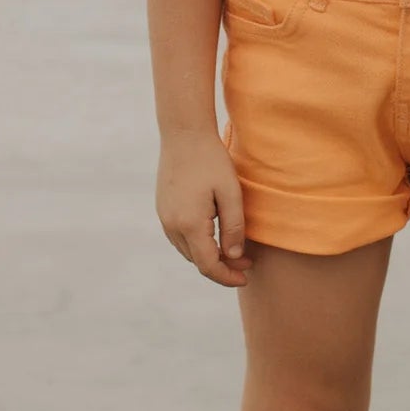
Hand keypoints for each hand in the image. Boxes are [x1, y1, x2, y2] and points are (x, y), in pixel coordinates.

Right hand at [156, 132, 252, 286]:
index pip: (208, 265)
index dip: (228, 277)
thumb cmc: (211, 159)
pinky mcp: (163, 209)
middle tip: (247, 261)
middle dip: (222, 266)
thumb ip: (234, 227)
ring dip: (209, 255)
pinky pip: (180, 237)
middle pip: (197, 261)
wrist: (184, 133)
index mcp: (189, 224)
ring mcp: (164, 217)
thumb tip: (234, 257)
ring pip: (188, 250)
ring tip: (233, 249)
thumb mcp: (230, 192)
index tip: (246, 277)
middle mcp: (172, 225)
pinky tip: (213, 234)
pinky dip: (197, 243)